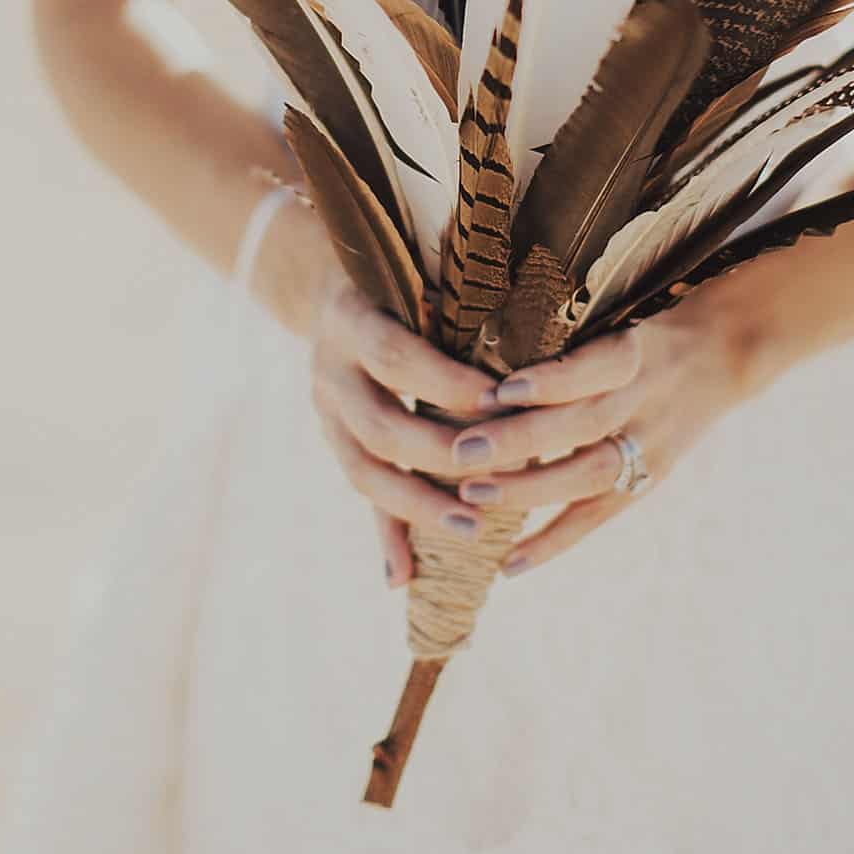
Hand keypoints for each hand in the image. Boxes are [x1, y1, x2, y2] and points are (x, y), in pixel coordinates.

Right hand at [308, 280, 501, 587]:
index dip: (446, 384)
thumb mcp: (421, 277)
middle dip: (440, 456)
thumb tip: (530, 317)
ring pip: (364, 469)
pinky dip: (384, 532)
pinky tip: (405, 576)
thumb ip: (458, 302)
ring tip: (471, 531)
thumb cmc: (406, 277)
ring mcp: (323, 407)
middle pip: (380, 424)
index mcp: (353, 317)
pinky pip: (359, 490)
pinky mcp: (330, 438)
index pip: (398, 357)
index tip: (500, 402)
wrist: (333, 287)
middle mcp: (329, 366)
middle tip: (499, 478)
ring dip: (417, 506)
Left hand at [447, 296, 752, 576]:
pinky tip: (510, 564)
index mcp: (636, 348)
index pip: (594, 367)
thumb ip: (566, 332)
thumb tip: (481, 339)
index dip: (549, 381)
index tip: (497, 390)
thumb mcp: (618, 312)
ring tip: (473, 495)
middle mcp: (646, 397)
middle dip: (521, 441)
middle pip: (583, 424)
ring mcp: (651, 443)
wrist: (724, 352)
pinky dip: (554, 542)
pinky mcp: (650, 479)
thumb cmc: (644, 326)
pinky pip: (600, 516)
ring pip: (589, 474)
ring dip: (529, 490)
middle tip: (462, 451)